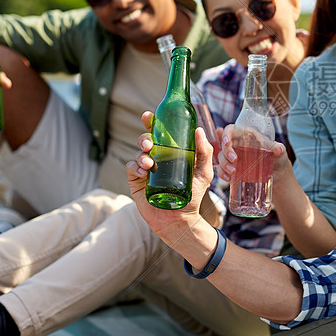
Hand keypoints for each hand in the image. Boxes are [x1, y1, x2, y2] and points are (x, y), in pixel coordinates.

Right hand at [126, 111, 216, 245]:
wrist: (181, 219)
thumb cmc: (193, 195)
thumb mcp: (204, 173)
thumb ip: (205, 152)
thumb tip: (199, 130)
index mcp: (170, 152)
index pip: (159, 133)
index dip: (151, 123)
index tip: (149, 116)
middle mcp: (156, 158)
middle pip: (145, 140)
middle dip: (144, 137)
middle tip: (150, 144)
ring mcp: (145, 170)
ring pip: (137, 153)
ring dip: (141, 154)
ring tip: (149, 163)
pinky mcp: (136, 182)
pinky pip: (130, 168)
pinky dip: (135, 167)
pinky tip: (143, 172)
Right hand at [216, 123, 288, 182]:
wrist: (277, 175)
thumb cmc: (277, 159)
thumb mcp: (280, 153)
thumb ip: (279, 149)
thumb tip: (278, 149)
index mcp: (247, 136)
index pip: (232, 130)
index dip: (226, 134)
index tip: (227, 142)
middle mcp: (238, 145)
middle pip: (224, 144)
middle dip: (226, 152)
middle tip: (234, 160)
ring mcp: (234, 157)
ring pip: (221, 157)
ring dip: (224, 164)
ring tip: (233, 172)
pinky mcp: (232, 168)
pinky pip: (221, 169)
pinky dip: (222, 173)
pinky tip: (228, 178)